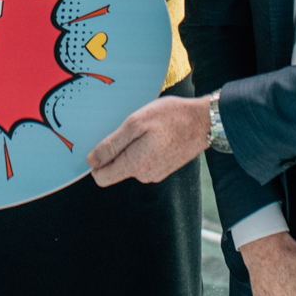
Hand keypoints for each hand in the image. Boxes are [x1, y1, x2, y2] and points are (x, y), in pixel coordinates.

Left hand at [86, 95, 207, 186]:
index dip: (97, 161)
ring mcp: (156, 173)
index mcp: (135, 165)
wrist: (204, 121)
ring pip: (131, 163)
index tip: (102, 142)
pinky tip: (155, 133)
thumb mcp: (136, 123)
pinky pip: (144, 160)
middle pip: (116, 168)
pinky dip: (144, 148)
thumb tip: (92, 161)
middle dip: (116, 150)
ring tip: (146, 128)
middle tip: (129, 128)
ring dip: (132, 147)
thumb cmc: (171, 117)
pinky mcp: (164, 168)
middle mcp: (145, 175)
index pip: (102, 177)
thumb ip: (112, 145)